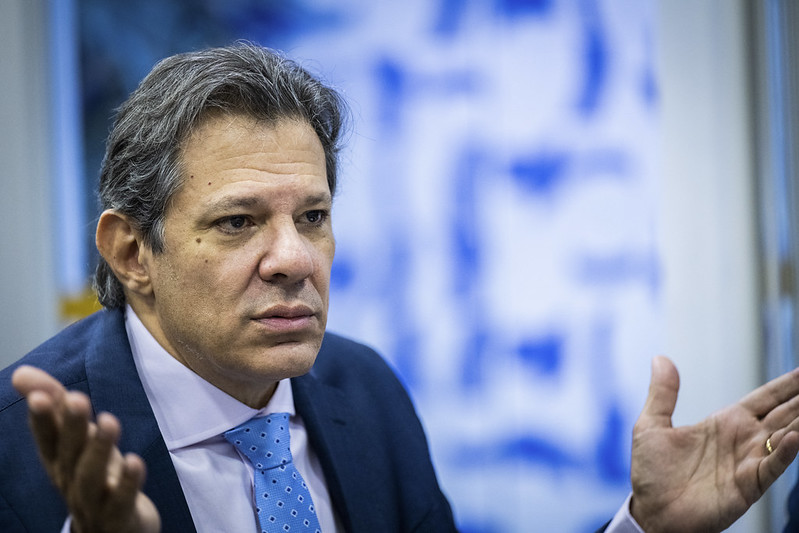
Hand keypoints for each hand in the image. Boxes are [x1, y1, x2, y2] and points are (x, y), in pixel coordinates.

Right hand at [11, 365, 160, 532]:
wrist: (111, 531)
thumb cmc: (94, 475)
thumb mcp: (76, 439)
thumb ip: (54, 405)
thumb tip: (22, 372)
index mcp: (59, 460)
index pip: (46, 438)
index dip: (42, 418)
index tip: (39, 394)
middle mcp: (71, 480)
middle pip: (69, 453)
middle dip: (71, 426)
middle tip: (77, 398)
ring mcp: (94, 501)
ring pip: (92, 476)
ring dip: (99, 448)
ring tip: (108, 421)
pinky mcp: (120, 515)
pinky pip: (123, 499)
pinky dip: (128, 481)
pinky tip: (135, 461)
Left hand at [630, 356, 798, 532]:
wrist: (651, 512)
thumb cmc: (652, 474)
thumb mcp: (652, 425)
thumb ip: (662, 392)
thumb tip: (660, 358)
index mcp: (725, 423)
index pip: (764, 398)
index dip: (786, 385)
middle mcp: (743, 440)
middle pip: (783, 414)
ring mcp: (748, 462)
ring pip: (784, 437)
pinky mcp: (747, 485)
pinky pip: (771, 466)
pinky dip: (784, 452)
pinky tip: (795, 437)